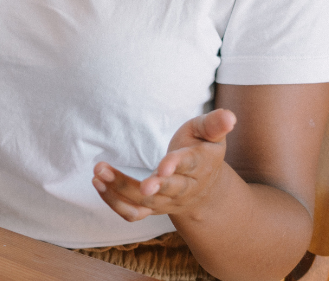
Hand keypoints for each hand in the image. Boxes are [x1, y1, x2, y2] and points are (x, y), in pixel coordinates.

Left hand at [92, 109, 237, 221]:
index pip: (188, 166)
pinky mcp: (152, 209)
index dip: (174, 166)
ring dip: (118, 189)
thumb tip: (230, 115)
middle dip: (141, 185)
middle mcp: (185, 189)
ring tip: (98, 172)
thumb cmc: (202, 150)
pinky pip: (132, 213)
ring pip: (144, 203)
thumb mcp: (209, 133)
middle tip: (113, 173)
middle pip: (165, 190)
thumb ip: (215, 124)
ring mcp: (168, 202)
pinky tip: (98, 184)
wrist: (206, 188)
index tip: (161, 167)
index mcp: (200, 166)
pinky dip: (114, 202)